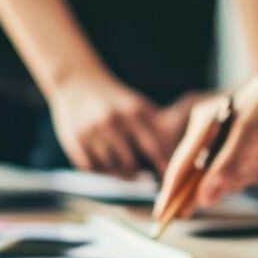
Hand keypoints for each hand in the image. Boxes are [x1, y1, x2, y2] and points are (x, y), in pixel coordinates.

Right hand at [48, 75, 185, 177]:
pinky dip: (101, 171)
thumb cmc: (116, 98)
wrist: (76, 80)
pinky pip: (92, 169)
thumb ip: (157, 125)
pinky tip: (108, 166)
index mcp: (132, 111)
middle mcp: (111, 121)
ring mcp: (91, 132)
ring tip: (128, 172)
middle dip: (139, 174)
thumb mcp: (137, 104)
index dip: (162, 165)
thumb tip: (183, 152)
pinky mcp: (74, 141)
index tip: (169, 177)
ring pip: (111, 169)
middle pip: (130, 164)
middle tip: (145, 178)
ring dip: (120, 174)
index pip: (153, 147)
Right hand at [155, 51, 257, 218]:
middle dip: (205, 187)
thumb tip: (204, 199)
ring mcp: (222, 138)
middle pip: (196, 172)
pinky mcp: (238, 143)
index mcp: (202, 125)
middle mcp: (207, 132)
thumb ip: (226, 168)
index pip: (181, 166)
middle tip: (193, 209)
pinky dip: (246, 171)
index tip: (162, 216)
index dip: (170, 193)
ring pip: (219, 173)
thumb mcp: (249, 136)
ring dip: (237, 176)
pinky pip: (235, 167)